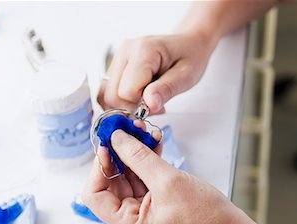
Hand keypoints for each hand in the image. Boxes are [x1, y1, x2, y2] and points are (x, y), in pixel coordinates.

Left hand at [83, 130, 247, 223]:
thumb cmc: (206, 217)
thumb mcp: (168, 181)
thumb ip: (138, 157)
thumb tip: (116, 138)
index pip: (95, 195)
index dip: (98, 167)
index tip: (108, 144)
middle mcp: (131, 223)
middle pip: (111, 184)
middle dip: (118, 155)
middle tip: (124, 130)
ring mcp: (142, 215)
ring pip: (128, 179)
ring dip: (133, 154)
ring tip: (141, 130)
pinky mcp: (154, 206)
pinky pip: (143, 180)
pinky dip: (146, 162)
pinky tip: (152, 142)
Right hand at [98, 31, 216, 113]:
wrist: (187, 43)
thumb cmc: (190, 57)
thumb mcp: (187, 76)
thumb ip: (166, 90)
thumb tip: (148, 106)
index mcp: (143, 50)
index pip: (127, 91)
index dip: (141, 105)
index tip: (159, 103)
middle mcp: (125, 51)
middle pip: (112, 95)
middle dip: (131, 107)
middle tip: (154, 105)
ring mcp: (117, 57)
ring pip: (106, 95)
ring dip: (125, 105)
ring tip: (148, 101)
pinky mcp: (115, 65)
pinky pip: (109, 91)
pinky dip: (122, 101)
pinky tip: (140, 97)